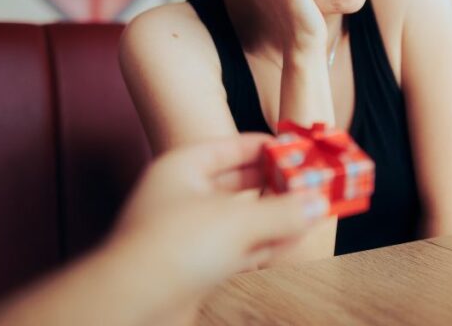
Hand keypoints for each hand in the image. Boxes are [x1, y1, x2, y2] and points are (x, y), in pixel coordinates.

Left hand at [107, 134, 327, 292]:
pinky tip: (290, 242)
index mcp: (182, 168)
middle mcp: (183, 196)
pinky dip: (263, 244)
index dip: (268, 148)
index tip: (299, 151)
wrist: (133, 305)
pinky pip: (237, 247)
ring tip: (310, 212)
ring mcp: (187, 233)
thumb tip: (318, 203)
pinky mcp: (194, 265)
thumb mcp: (238, 221)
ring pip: (240, 218)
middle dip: (275, 184)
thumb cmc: (172, 248)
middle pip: (238, 182)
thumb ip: (283, 211)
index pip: (232, 147)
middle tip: (310, 183)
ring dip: (274, 217)